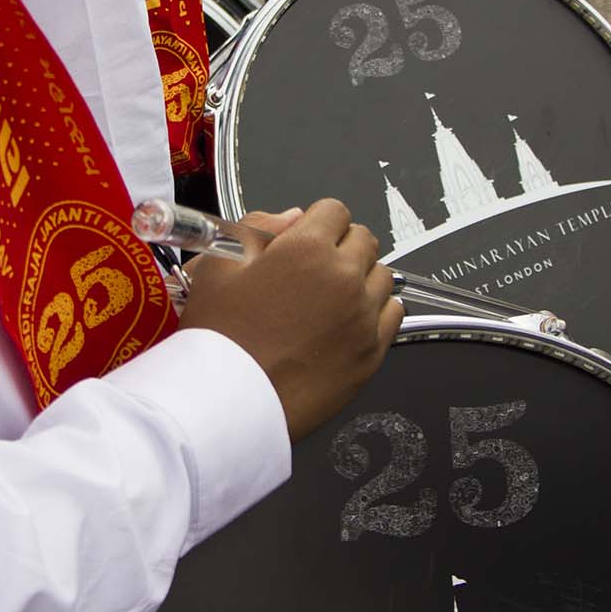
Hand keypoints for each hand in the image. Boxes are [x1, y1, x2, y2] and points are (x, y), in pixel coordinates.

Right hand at [179, 199, 400, 441]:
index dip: (316, 223)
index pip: (335, 211)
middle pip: (364, 240)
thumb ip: (257, 228)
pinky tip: (346, 322)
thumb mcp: (218, 265)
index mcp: (308, 248)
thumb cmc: (219, 338)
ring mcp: (363, 317)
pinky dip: (375, 312)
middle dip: (340, 247)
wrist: (228, 400)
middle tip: (312, 271)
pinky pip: (392, 314)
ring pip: (381, 276)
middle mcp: (344, 278)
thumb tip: (291, 218)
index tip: (305, 238)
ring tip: (327, 300)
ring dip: (360, 278)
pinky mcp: (372, 352)